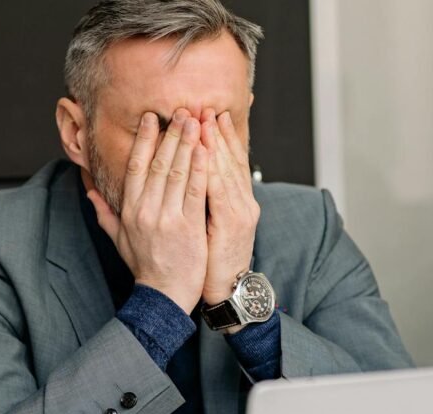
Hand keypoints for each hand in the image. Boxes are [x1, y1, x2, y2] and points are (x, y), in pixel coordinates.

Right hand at [86, 109, 208, 313]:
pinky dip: (201, 169)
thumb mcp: (119, 239)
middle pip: (158, 163)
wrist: (164, 295)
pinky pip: (196, 191)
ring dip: (187, 144)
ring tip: (196, 121)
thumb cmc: (144, 267)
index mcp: (130, 210)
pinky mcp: (189, 227)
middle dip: (170, 134)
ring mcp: (167, 218)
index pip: (136, 167)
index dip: (144, 140)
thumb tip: (89, 191)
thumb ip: (104, 213)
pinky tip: (207, 150)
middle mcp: (146, 211)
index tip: (152, 118)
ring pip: (177, 172)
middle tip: (180, 111)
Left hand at [200, 109, 260, 311]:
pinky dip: (213, 170)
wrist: (227, 289)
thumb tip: (189, 179)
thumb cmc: (213, 259)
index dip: (222, 137)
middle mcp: (243, 201)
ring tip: (204, 119)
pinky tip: (205, 152)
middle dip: (216, 131)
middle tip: (205, 106)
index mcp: (237, 200)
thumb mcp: (211, 225)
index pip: (230, 161)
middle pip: (230, 159)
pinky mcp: (232, 223)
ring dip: (215, 143)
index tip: (210, 114)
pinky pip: (220, 192)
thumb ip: (202, 200)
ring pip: (226, 169)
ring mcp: (240, 211)